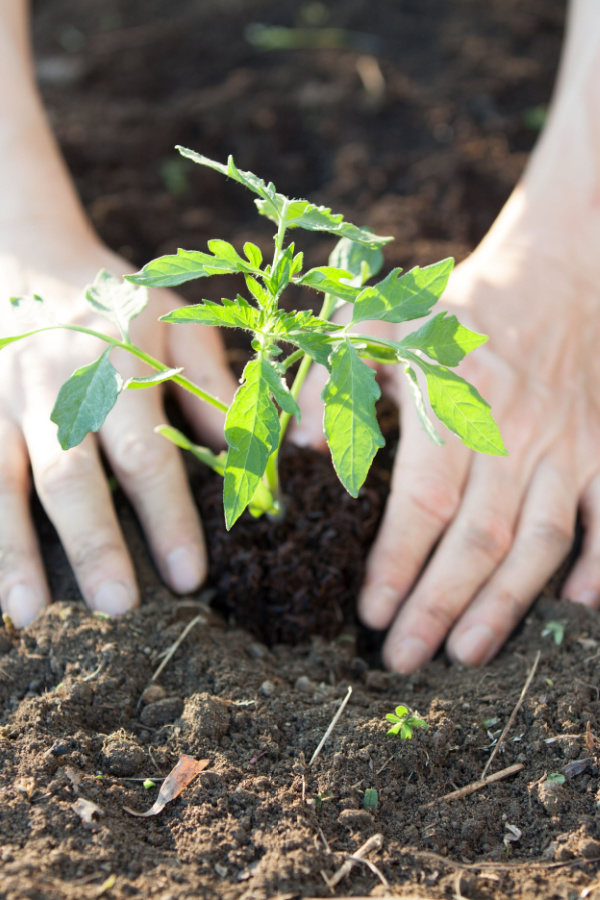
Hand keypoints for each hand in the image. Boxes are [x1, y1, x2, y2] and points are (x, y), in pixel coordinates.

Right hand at [0, 226, 236, 626]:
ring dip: (15, 550)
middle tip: (118, 605)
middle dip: (93, 543)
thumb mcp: (173, 323)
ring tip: (30, 612)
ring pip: (2, 482)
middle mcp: (54, 389)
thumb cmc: (113, 300)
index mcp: (116, 368)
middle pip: (70, 475)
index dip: (167, 516)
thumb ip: (208, 387)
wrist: (23, 255)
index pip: (145, 454)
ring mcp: (1, 403)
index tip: (188, 575)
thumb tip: (250, 454)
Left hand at [297, 189, 599, 670]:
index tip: (370, 611)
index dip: (397, 561)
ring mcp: (566, 443)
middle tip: (404, 657)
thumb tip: (299, 454)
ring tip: (467, 653)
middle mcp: (514, 428)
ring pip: (540, 539)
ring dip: (506, 602)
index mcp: (453, 397)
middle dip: (440, 603)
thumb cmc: (454, 308)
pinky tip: (576, 606)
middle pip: (479, 535)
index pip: (425, 498)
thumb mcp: (379, 323)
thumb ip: (332, 384)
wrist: (558, 274)